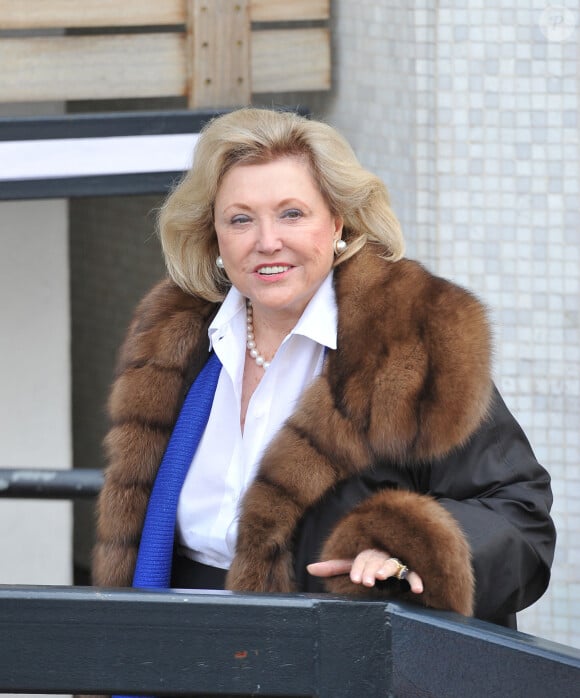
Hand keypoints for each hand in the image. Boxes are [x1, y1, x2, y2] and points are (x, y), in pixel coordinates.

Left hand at [307, 548, 423, 593]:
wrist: (392, 553)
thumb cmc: (368, 564)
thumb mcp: (351, 565)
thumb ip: (332, 567)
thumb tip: (309, 568)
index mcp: (367, 553)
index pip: (362, 559)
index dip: (358, 568)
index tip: (356, 579)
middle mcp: (381, 555)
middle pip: (376, 560)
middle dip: (370, 570)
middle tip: (366, 581)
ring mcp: (396, 561)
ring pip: (393, 563)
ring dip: (388, 568)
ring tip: (382, 576)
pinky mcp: (410, 570)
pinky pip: (414, 573)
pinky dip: (416, 580)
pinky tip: (417, 589)